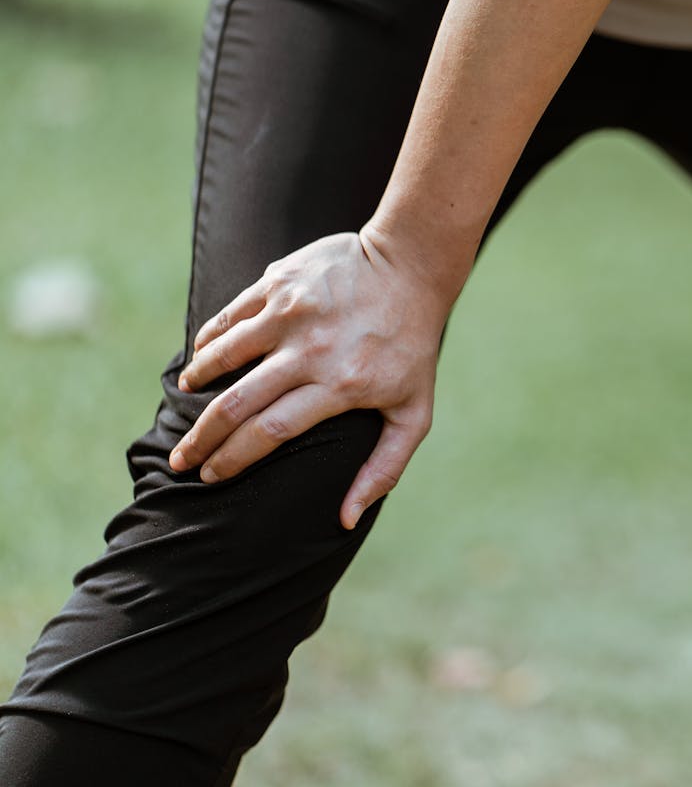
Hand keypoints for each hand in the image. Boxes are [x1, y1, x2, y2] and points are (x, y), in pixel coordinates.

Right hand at [168, 229, 449, 528]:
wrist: (410, 267)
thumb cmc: (413, 348)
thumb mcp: (414, 412)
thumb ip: (385, 467)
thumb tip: (346, 519)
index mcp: (341, 385)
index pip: (270, 431)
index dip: (233, 459)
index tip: (211, 477)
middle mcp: (311, 350)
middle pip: (237, 403)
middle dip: (201, 438)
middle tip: (181, 459)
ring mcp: (291, 312)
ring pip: (222, 355)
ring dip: (197, 383)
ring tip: (186, 402)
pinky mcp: (278, 282)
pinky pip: (229, 317)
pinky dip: (208, 341)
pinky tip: (202, 356)